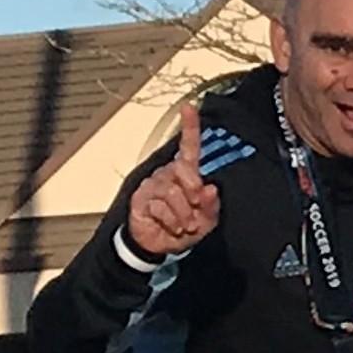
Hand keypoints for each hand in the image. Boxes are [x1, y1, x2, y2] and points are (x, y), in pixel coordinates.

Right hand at [125, 104, 224, 258]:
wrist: (159, 244)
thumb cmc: (184, 228)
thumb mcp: (206, 220)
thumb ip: (211, 205)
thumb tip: (210, 188)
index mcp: (186, 173)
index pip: (189, 147)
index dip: (189, 127)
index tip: (188, 108)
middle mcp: (168, 173)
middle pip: (184, 171)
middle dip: (194, 193)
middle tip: (196, 210)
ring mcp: (153, 183)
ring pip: (173, 192)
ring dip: (184, 214)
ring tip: (183, 224)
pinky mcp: (141, 196)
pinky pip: (160, 206)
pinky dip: (171, 221)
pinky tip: (169, 225)